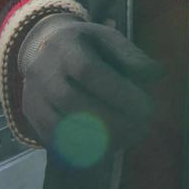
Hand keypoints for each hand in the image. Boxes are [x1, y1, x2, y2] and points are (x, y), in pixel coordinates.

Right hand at [18, 14, 162, 151]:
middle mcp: (43, 73)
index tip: (147, 107)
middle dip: (113, 119)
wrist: (42, 48)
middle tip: (143, 125)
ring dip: (101, 138)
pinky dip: (85, 149)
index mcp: (66, 47)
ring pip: (62, 127)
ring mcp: (34, 98)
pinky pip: (56, 142)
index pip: (88, 72)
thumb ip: (131, 56)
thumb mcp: (109, 38)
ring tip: (132, 136)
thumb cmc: (86, 44)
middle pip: (74, 103)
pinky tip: (111, 146)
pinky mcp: (33, 119)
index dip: (118, 93)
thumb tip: (156, 74)